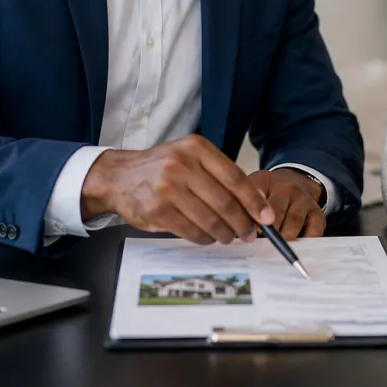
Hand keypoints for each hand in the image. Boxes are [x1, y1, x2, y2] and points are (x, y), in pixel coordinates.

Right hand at [80, 134, 274, 244]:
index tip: (267, 217)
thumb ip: (221, 175)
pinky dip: (204, 238)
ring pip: (209, 219)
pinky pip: (190, 231)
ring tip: (229, 237)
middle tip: (250, 233)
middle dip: (242, 223)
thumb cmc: (162, 168)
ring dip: (224, 233)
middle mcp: (182, 165)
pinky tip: (208, 238)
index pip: (234, 177)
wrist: (119, 176)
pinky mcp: (157, 209)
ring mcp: (167, 187)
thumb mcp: (191, 159)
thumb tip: (256, 201)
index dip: (254, 201)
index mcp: (196, 148)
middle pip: (224, 201)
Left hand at [249, 169, 326, 240]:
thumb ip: (242, 209)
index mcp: (265, 180)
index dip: (252, 217)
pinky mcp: (317, 212)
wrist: (295, 181)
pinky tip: (295, 247)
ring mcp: (303, 198)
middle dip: (267, 232)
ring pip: (293, 224)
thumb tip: (238, 232)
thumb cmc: (267, 195)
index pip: (256, 197)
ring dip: (283, 238)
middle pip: (276, 213)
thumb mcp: (250, 192)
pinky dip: (304, 243)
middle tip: (262, 243)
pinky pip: (313, 232)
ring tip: (276, 247)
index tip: (250, 231)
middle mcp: (286, 187)